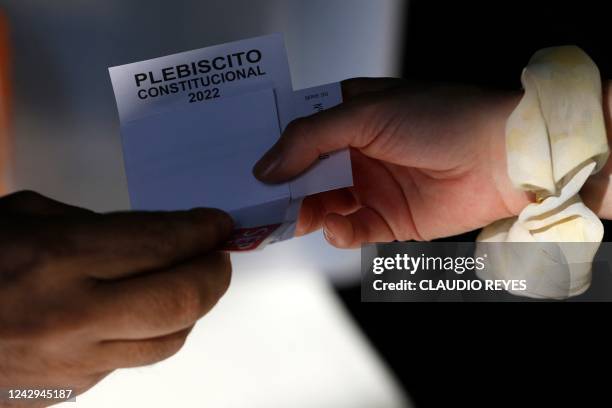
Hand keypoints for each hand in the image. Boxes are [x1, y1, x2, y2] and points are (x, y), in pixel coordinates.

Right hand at [0, 191, 231, 402]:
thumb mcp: (23, 215)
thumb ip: (95, 225)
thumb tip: (157, 239)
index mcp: (58, 256)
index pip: (160, 243)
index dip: (202, 231)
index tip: (219, 225)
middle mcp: (72, 314)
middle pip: (179, 301)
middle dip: (214, 274)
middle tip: (219, 255)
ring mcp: (72, 362)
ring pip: (168, 342)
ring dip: (192, 309)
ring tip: (189, 283)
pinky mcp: (68, 390)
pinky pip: (132, 360)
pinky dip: (152, 333)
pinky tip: (141, 313)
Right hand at [254, 78, 531, 246]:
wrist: (502, 157)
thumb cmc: (441, 119)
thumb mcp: (365, 113)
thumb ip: (310, 138)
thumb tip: (266, 166)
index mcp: (348, 116)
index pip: (297, 134)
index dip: (271, 150)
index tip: (242, 166)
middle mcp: (355, 152)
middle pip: (304, 175)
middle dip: (281, 190)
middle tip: (255, 204)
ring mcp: (371, 186)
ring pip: (321, 206)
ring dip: (304, 214)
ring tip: (291, 219)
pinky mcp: (388, 219)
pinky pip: (350, 230)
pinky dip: (339, 232)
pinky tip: (338, 226)